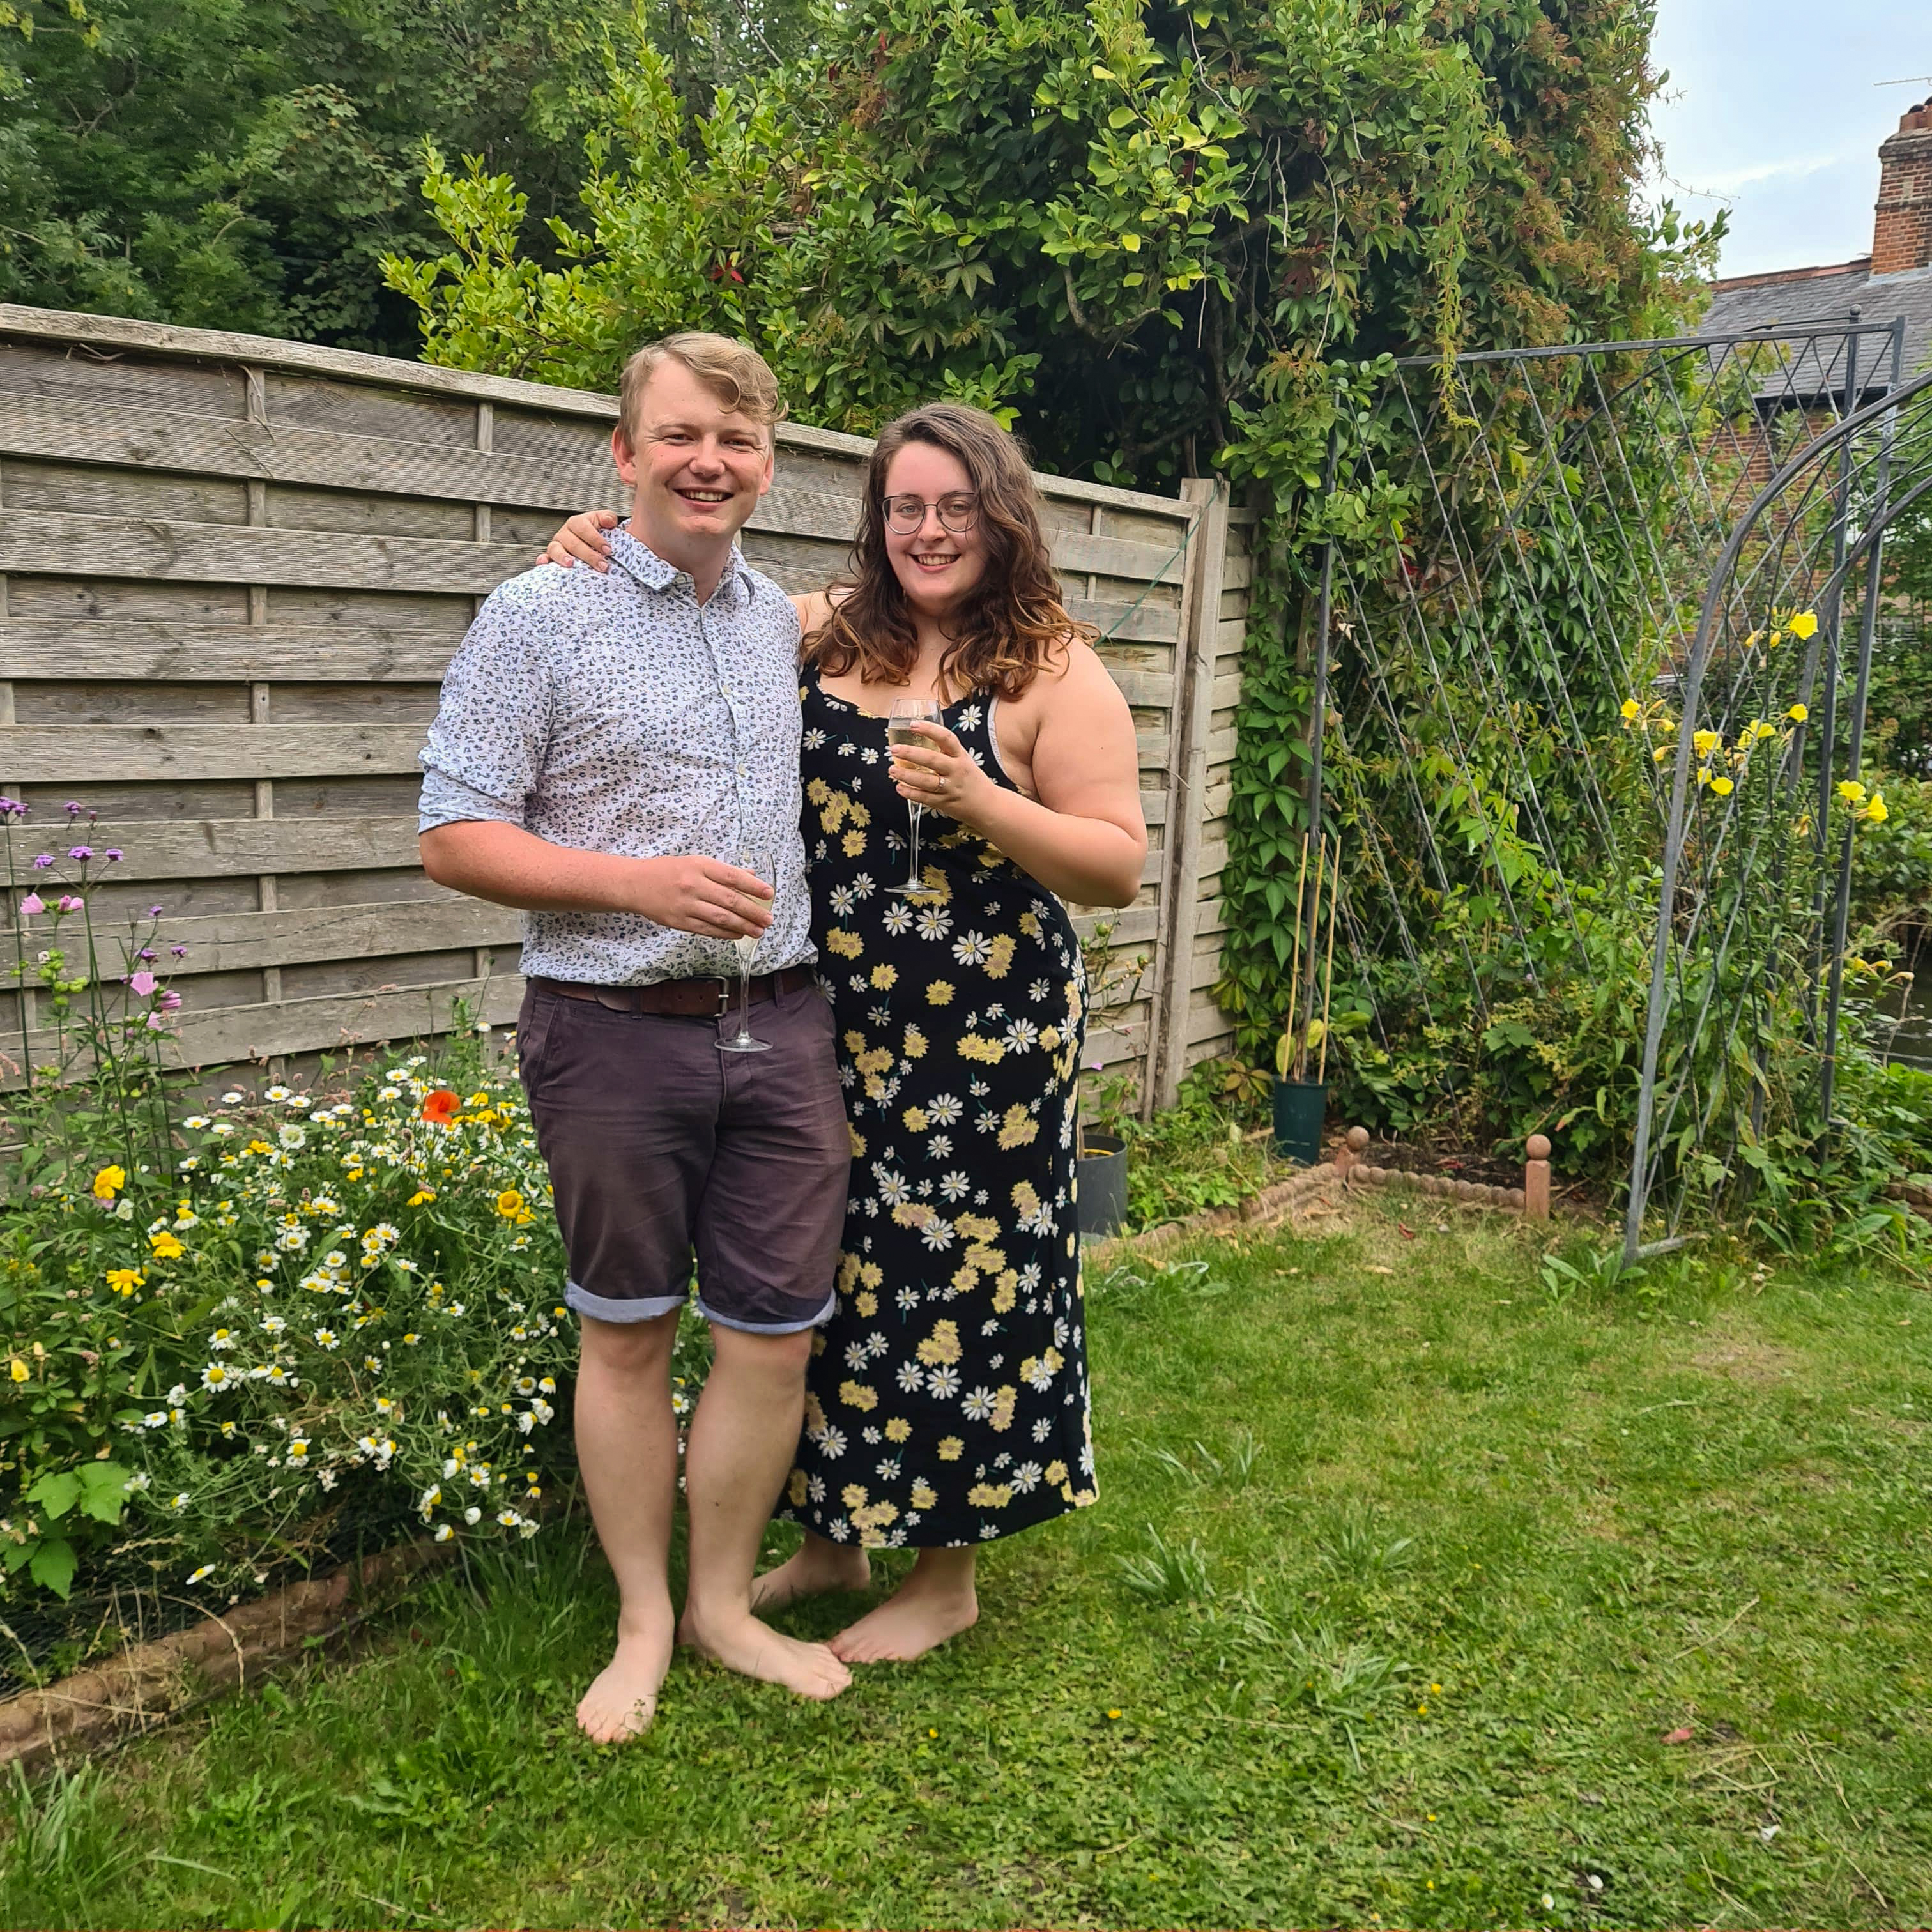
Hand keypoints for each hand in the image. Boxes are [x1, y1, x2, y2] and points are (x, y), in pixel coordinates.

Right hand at [539, 510, 619, 571]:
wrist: (590, 542)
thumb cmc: (597, 532)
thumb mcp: (604, 521)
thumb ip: (608, 518)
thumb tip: (609, 521)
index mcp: (577, 522)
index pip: (583, 528)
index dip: (595, 539)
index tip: (608, 550)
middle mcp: (565, 533)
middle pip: (573, 543)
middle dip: (588, 555)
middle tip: (602, 565)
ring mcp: (557, 544)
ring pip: (556, 549)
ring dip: (562, 556)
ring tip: (571, 564)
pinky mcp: (552, 556)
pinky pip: (545, 557)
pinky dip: (544, 560)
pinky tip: (544, 564)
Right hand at [630, 857, 773, 938]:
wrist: (634, 884)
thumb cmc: (667, 871)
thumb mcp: (695, 862)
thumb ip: (723, 871)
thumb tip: (750, 876)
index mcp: (699, 865)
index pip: (733, 876)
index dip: (754, 886)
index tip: (769, 893)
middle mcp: (693, 885)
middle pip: (730, 900)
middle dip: (753, 912)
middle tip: (768, 919)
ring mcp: (685, 905)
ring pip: (721, 918)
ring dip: (743, 926)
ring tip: (758, 931)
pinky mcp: (679, 922)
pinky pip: (707, 930)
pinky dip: (725, 933)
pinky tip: (738, 934)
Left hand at [889, 721, 992, 825]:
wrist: (988, 805)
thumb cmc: (971, 780)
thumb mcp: (963, 760)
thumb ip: (945, 751)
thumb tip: (920, 738)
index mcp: (961, 756)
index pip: (946, 738)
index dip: (929, 729)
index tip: (913, 724)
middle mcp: (956, 770)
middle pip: (932, 759)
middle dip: (911, 753)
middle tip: (895, 749)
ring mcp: (951, 787)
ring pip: (926, 781)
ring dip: (907, 775)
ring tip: (892, 770)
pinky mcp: (945, 803)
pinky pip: (925, 798)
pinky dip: (911, 793)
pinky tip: (900, 788)